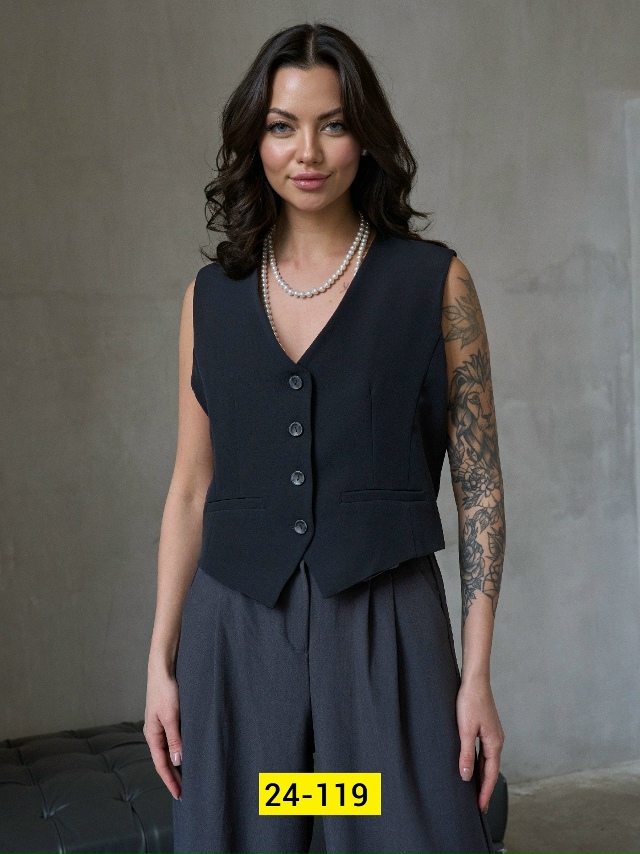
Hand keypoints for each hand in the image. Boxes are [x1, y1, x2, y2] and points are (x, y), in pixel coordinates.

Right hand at [143, 664, 182, 800]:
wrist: (163, 668)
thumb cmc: (166, 691)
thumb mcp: (172, 716)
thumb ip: (175, 739)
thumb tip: (177, 762)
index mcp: (152, 734)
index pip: (161, 764)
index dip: (170, 780)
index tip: (179, 795)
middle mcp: (155, 732)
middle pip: (164, 760)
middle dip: (173, 776)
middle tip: (185, 791)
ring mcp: (160, 725)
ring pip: (168, 750)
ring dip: (177, 764)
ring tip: (187, 777)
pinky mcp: (167, 717)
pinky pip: (172, 740)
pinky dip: (178, 750)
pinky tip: (186, 753)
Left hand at [456, 677, 504, 812]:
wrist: (475, 680)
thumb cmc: (470, 702)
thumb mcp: (465, 730)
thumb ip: (466, 754)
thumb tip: (466, 776)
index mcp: (494, 743)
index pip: (490, 774)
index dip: (485, 791)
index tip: (480, 807)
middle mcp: (497, 740)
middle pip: (491, 769)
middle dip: (485, 787)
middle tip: (479, 805)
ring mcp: (493, 734)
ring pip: (489, 760)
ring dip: (483, 775)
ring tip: (476, 789)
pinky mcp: (487, 728)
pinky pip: (486, 752)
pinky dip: (481, 763)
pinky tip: (474, 765)